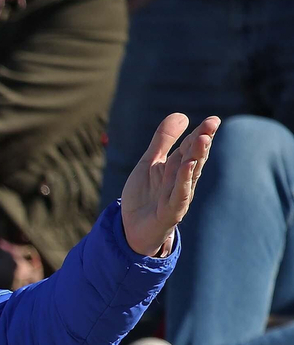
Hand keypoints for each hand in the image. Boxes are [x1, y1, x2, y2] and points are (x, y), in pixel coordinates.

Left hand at [120, 113, 219, 256]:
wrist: (131, 228)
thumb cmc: (144, 195)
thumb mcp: (149, 163)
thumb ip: (163, 141)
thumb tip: (182, 115)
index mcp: (175, 167)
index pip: (189, 148)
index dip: (200, 133)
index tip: (213, 120)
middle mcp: (180, 180)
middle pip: (193, 158)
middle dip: (202, 141)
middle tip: (212, 124)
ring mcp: (178, 196)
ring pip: (190, 174)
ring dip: (197, 157)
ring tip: (203, 139)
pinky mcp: (171, 211)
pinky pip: (180, 195)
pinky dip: (184, 180)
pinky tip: (188, 167)